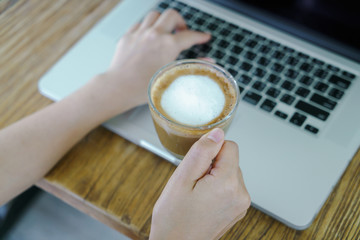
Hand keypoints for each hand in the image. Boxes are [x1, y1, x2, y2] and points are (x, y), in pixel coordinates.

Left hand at [89, 9, 209, 117]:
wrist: (119, 87)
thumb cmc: (143, 87)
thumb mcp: (173, 77)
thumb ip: (193, 65)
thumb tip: (208, 61)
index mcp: (168, 45)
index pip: (190, 35)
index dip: (200, 36)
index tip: (203, 37)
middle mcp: (154, 35)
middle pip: (172, 15)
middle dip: (180, 21)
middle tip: (182, 31)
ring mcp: (139, 33)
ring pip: (154, 15)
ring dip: (162, 21)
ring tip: (165, 31)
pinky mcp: (127, 36)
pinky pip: (140, 23)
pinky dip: (147, 27)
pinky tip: (148, 37)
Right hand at [149, 128, 250, 239]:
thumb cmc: (173, 218)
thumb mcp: (181, 179)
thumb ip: (202, 152)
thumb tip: (218, 133)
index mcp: (228, 184)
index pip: (229, 145)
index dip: (210, 151)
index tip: (197, 166)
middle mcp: (241, 194)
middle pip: (230, 159)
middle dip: (211, 165)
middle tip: (193, 183)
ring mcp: (241, 204)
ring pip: (230, 172)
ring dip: (214, 176)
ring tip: (197, 194)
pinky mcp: (237, 210)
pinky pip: (230, 186)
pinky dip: (218, 188)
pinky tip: (203, 200)